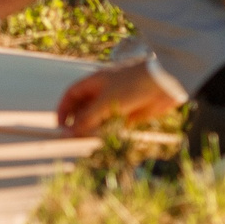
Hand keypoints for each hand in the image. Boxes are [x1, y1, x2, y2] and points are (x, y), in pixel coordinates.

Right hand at [54, 60, 183, 134]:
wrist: (163, 83)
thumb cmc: (132, 84)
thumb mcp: (105, 101)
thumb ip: (88, 117)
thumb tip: (70, 131)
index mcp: (94, 82)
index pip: (72, 94)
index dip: (64, 109)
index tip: (60, 125)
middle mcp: (103, 92)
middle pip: (84, 108)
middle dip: (78, 122)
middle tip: (74, 138)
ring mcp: (116, 103)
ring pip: (99, 119)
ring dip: (93, 129)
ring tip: (89, 141)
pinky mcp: (130, 114)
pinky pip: (114, 125)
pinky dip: (108, 132)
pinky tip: (106, 139)